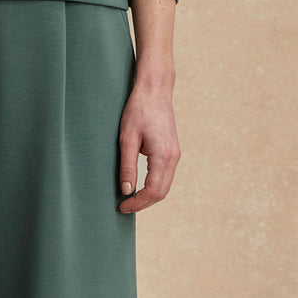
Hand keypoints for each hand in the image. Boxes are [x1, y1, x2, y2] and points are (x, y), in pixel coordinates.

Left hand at [118, 81, 180, 213]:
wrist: (155, 89)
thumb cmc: (138, 110)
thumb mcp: (127, 139)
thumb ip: (127, 167)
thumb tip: (126, 191)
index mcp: (163, 155)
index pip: (153, 190)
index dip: (137, 203)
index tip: (122, 207)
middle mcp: (173, 157)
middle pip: (161, 193)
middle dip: (143, 204)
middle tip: (124, 207)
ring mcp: (175, 154)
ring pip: (165, 186)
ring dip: (149, 196)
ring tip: (130, 200)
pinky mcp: (173, 151)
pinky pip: (165, 176)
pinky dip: (154, 186)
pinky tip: (140, 187)